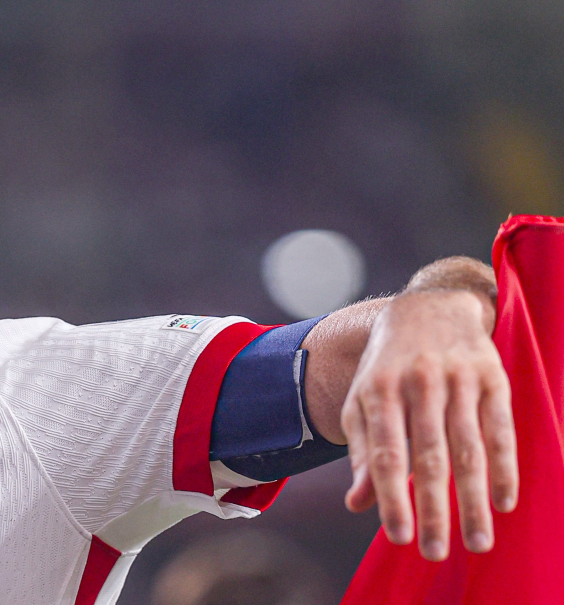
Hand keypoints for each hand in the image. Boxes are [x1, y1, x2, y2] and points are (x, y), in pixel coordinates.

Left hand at [341, 289, 517, 559]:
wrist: (428, 308)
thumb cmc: (388, 367)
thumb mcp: (364, 401)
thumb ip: (362, 452)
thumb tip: (357, 505)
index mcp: (379, 391)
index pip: (386, 454)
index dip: (392, 497)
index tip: (399, 537)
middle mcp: (418, 384)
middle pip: (428, 457)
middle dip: (433, 509)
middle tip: (436, 553)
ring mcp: (458, 379)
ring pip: (467, 449)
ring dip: (473, 500)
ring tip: (477, 542)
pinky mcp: (492, 377)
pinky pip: (501, 430)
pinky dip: (505, 468)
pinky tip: (504, 503)